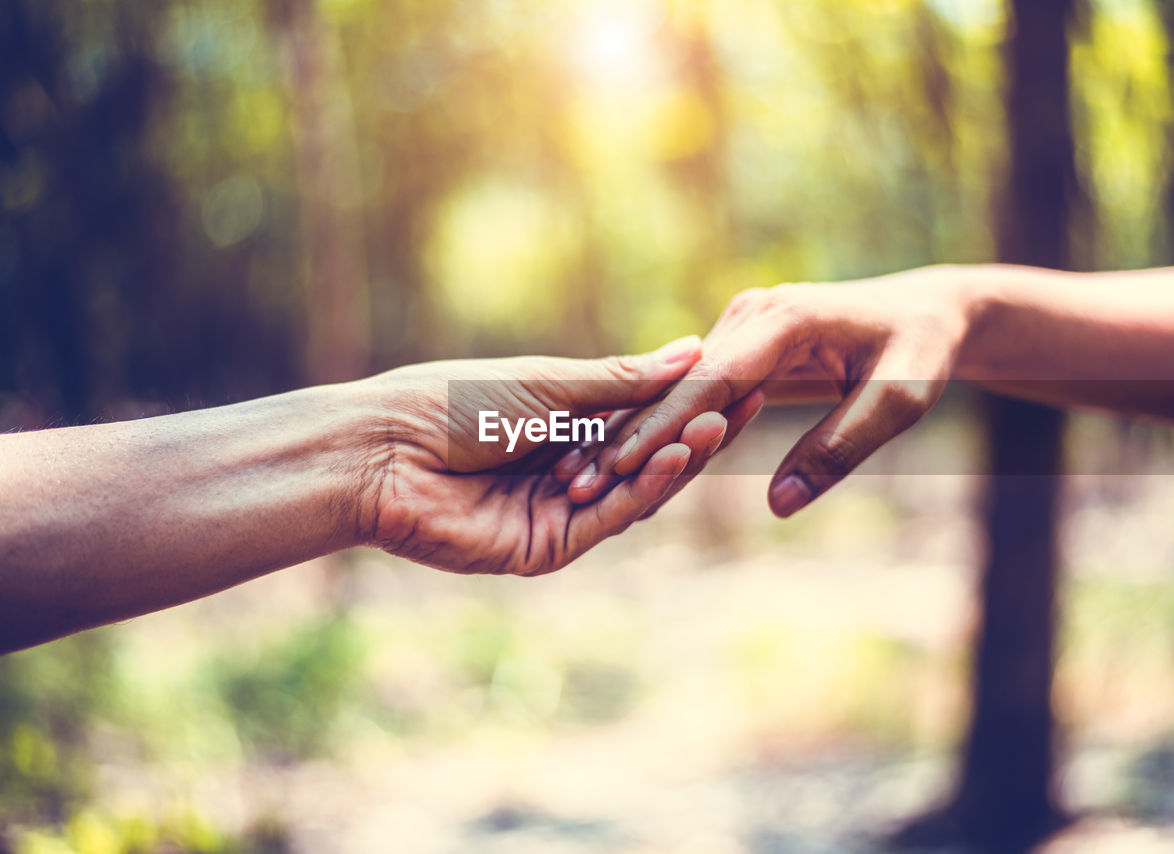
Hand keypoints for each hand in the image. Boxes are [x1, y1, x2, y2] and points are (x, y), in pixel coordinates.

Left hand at [356, 336, 756, 574]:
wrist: (382, 449)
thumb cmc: (451, 401)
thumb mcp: (549, 383)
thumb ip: (621, 380)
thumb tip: (690, 350)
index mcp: (562, 428)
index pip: (641, 419)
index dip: (687, 401)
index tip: (736, 377)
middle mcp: (565, 472)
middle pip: (644, 459)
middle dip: (693, 433)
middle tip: (747, 402)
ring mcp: (557, 514)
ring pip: (631, 493)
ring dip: (675, 462)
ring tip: (716, 426)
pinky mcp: (543, 550)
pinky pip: (604, 521)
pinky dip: (640, 492)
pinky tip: (671, 459)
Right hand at [565, 266, 973, 516]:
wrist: (932, 311)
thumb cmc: (923, 353)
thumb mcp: (899, 403)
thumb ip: (839, 449)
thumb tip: (779, 504)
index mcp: (785, 319)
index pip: (711, 379)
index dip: (663, 425)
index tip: (619, 466)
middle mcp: (755, 314)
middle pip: (681, 383)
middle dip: (633, 433)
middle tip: (581, 484)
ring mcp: (746, 324)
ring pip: (682, 387)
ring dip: (639, 431)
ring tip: (589, 478)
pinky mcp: (746, 341)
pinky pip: (700, 387)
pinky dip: (666, 423)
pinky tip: (630, 460)